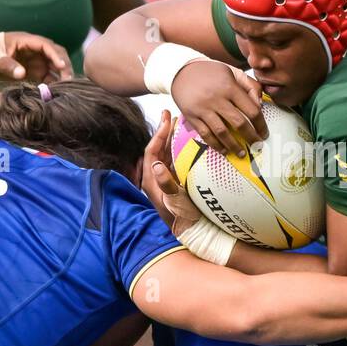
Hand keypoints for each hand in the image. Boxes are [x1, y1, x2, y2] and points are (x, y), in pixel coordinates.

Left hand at [0, 31, 71, 83]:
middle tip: (69, 81)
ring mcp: (35, 60)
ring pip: (54, 66)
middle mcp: (34, 49)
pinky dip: (53, 84)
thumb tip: (22, 74)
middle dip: (64, 65)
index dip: (56, 55)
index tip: (62, 66)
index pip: (46, 45)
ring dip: (61, 76)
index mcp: (25, 40)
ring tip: (66, 89)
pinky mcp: (33, 71)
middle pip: (55, 54)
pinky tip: (55, 93)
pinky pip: (47, 77)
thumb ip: (6, 64)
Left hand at [141, 111, 201, 234]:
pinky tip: (190, 141)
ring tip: (180, 122)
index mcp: (151, 180)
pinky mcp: (178, 182)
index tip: (167, 119)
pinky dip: (182, 148)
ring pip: (168, 152)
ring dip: (173, 137)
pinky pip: (177, 159)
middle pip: (159, 148)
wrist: (195, 232)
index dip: (158, 133)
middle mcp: (157, 178)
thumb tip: (157, 165)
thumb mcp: (175, 202)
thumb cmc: (184, 218)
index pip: (152, 151)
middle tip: (171, 113)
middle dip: (165, 131)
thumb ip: (166, 184)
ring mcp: (167, 179)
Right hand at [172, 61, 268, 155]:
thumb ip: (250, 86)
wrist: (181, 71)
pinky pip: (205, 134)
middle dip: (251, 137)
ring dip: (234, 145)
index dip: (261, 124)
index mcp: (230, 87)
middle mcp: (216, 98)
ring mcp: (203, 109)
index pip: (251, 110)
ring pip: (222, 132)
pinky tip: (224, 150)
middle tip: (257, 145)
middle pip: (239, 123)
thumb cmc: (212, 73)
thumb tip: (260, 105)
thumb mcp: (233, 72)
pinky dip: (216, 144)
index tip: (264, 133)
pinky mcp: (191, 116)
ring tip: (242, 153)